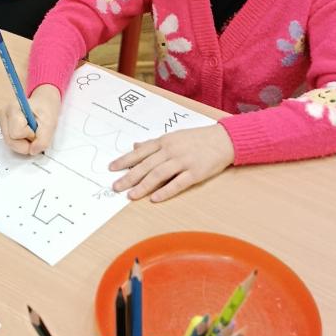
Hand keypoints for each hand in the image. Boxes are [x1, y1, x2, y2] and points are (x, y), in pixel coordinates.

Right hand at [0, 84, 61, 155]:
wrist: (43, 104)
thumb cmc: (45, 110)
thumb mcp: (50, 123)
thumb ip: (43, 139)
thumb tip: (33, 151)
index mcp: (12, 108)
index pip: (16, 133)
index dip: (29, 135)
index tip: (36, 128)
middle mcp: (3, 116)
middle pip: (10, 141)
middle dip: (25, 143)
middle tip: (35, 133)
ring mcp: (2, 123)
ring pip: (10, 144)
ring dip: (24, 143)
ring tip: (31, 133)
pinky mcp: (4, 129)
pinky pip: (11, 143)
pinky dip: (21, 142)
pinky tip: (26, 134)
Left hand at [110, 123, 234, 201]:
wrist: (223, 139)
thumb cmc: (197, 139)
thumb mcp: (173, 136)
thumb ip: (154, 143)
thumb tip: (135, 146)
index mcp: (164, 141)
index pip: (140, 152)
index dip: (124, 160)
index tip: (111, 168)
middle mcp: (171, 150)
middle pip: (146, 165)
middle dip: (129, 176)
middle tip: (116, 186)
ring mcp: (183, 161)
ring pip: (159, 174)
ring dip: (143, 186)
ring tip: (131, 195)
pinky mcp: (196, 172)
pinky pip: (178, 183)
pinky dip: (165, 191)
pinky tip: (154, 199)